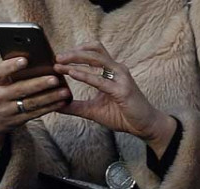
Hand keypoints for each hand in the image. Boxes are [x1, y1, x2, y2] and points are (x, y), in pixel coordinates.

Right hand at [0, 57, 69, 152]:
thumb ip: (11, 73)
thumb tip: (35, 58)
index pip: (0, 72)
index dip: (11, 66)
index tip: (25, 60)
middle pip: (19, 89)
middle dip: (38, 84)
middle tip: (55, 79)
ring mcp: (6, 111)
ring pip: (30, 103)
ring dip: (49, 97)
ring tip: (64, 91)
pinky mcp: (15, 121)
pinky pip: (34, 114)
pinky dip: (49, 108)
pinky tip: (60, 102)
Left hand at [55, 42, 176, 155]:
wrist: (143, 125)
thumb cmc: (121, 114)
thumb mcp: (92, 110)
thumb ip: (75, 106)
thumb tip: (56, 105)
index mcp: (111, 72)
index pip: (94, 53)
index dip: (77, 52)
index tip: (59, 57)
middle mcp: (117, 70)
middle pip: (94, 52)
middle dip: (74, 53)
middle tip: (57, 57)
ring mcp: (121, 78)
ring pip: (97, 61)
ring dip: (77, 60)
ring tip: (60, 63)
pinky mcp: (122, 90)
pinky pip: (101, 80)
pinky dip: (85, 76)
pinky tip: (72, 73)